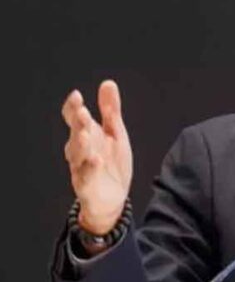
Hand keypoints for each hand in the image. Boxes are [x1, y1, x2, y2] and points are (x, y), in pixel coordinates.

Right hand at [62, 80, 132, 234]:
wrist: (114, 198)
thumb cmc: (111, 163)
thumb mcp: (115, 133)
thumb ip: (111, 110)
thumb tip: (108, 83)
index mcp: (87, 135)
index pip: (75, 119)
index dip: (73, 108)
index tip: (77, 95)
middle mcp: (80, 151)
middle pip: (75, 134)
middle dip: (77, 123)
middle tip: (82, 111)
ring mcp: (82, 168)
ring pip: (76, 155)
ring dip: (80, 144)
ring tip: (85, 133)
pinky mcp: (87, 187)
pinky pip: (85, 177)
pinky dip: (89, 168)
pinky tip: (96, 160)